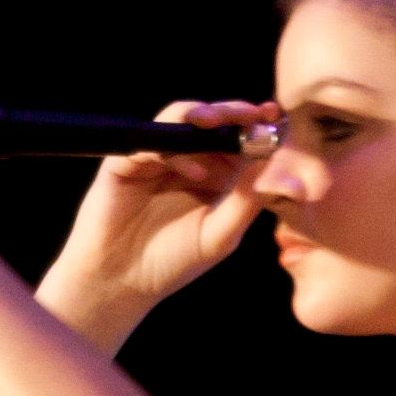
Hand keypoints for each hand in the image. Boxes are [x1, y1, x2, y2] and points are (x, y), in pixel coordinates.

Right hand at [52, 99, 279, 306]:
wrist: (120, 282)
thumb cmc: (172, 262)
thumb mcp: (221, 235)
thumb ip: (247, 199)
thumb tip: (273, 159)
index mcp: (215, 176)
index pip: (239, 140)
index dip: (257, 126)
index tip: (275, 116)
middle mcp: (188, 161)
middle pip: (213, 122)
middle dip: (233, 113)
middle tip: (253, 113)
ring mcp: (156, 158)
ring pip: (181, 121)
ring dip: (204, 117)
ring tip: (218, 125)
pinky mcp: (127, 162)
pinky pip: (151, 141)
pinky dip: (175, 149)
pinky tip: (195, 171)